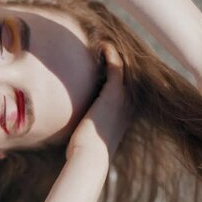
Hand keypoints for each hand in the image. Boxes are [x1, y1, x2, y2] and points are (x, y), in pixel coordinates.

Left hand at [66, 43, 129, 159]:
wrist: (90, 156)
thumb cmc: (85, 153)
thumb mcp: (89, 140)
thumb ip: (85, 133)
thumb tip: (71, 139)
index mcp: (125, 117)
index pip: (126, 92)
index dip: (120, 78)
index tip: (107, 68)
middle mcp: (128, 106)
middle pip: (129, 77)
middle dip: (121, 62)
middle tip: (110, 49)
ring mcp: (124, 99)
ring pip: (125, 68)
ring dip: (116, 54)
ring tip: (105, 44)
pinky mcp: (114, 92)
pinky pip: (117, 66)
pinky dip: (111, 53)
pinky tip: (102, 45)